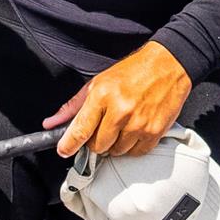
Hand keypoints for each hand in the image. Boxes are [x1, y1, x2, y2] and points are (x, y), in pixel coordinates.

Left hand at [43, 41, 191, 157]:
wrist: (168, 65)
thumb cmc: (133, 71)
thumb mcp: (98, 82)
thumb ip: (73, 106)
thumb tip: (52, 123)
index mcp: (102, 95)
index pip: (80, 130)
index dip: (68, 144)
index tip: (63, 150)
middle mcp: (120, 111)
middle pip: (97, 146)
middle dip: (96, 141)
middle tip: (102, 126)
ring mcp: (138, 123)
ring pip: (116, 152)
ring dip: (115, 144)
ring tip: (121, 125)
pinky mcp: (154, 132)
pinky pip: (135, 153)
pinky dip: (132, 146)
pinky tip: (134, 130)